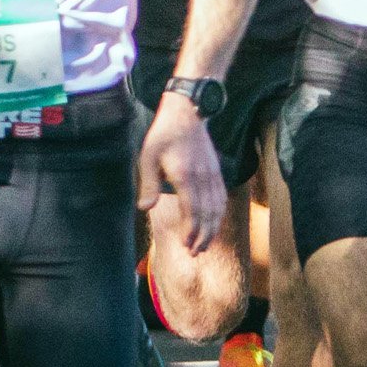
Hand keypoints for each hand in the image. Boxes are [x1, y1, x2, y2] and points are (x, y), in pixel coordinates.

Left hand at [137, 93, 228, 251]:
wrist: (186, 113)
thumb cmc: (163, 135)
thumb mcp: (148, 157)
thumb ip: (148, 185)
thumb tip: (144, 209)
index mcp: (185, 176)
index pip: (193, 210)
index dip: (191, 230)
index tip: (187, 245)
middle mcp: (203, 178)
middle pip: (208, 214)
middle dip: (203, 236)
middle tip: (195, 252)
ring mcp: (213, 175)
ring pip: (218, 208)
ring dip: (212, 229)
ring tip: (204, 245)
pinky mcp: (217, 172)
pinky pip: (222, 198)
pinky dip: (219, 215)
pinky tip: (214, 224)